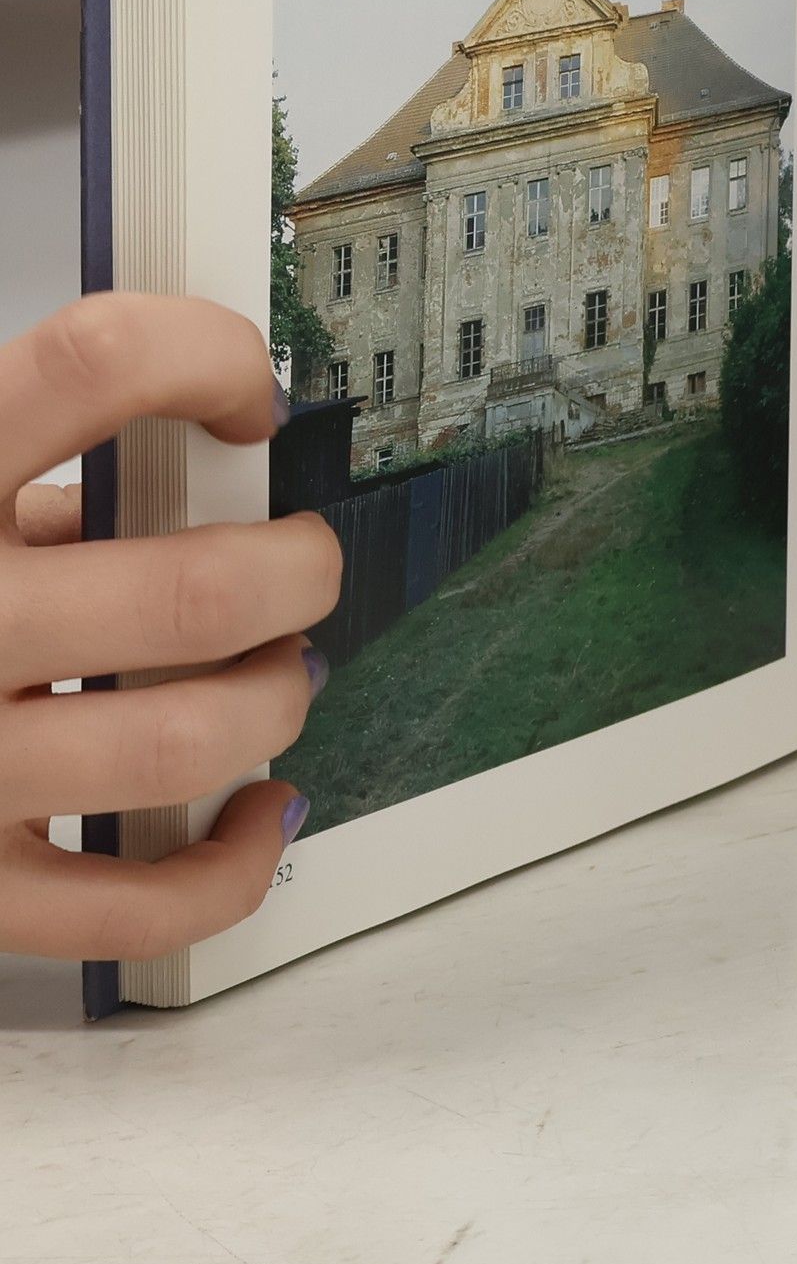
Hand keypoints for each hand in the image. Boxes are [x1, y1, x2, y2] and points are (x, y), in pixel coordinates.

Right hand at [0, 294, 339, 959]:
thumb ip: (17, 480)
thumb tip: (195, 483)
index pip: (93, 367)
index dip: (206, 361)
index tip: (245, 397)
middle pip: (197, 589)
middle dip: (298, 575)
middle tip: (302, 566)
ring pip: (189, 739)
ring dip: (275, 702)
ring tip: (278, 674)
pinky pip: (136, 902)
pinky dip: (233, 862)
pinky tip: (255, 808)